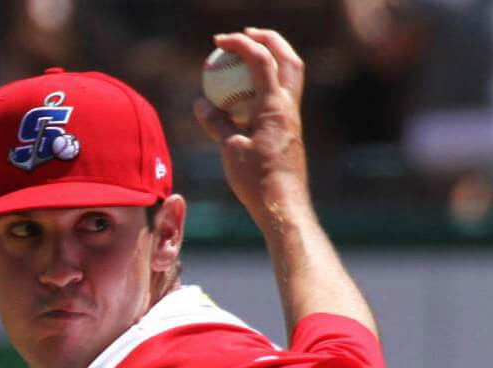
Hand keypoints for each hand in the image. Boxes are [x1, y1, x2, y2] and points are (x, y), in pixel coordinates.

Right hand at [194, 28, 309, 230]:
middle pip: (288, 58)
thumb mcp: (230, 149)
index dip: (239, 44)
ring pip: (290, 77)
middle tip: (246, 35)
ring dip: (273, 60)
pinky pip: (281, 98)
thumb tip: (200, 103)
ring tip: (249, 59)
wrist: (284, 207)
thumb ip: (216, 122)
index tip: (219, 42)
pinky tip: (248, 96)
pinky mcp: (290, 132)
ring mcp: (292, 119)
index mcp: (274, 105)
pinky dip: (268, 86)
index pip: (260, 60)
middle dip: (268, 40)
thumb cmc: (256, 181)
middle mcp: (289, 107)